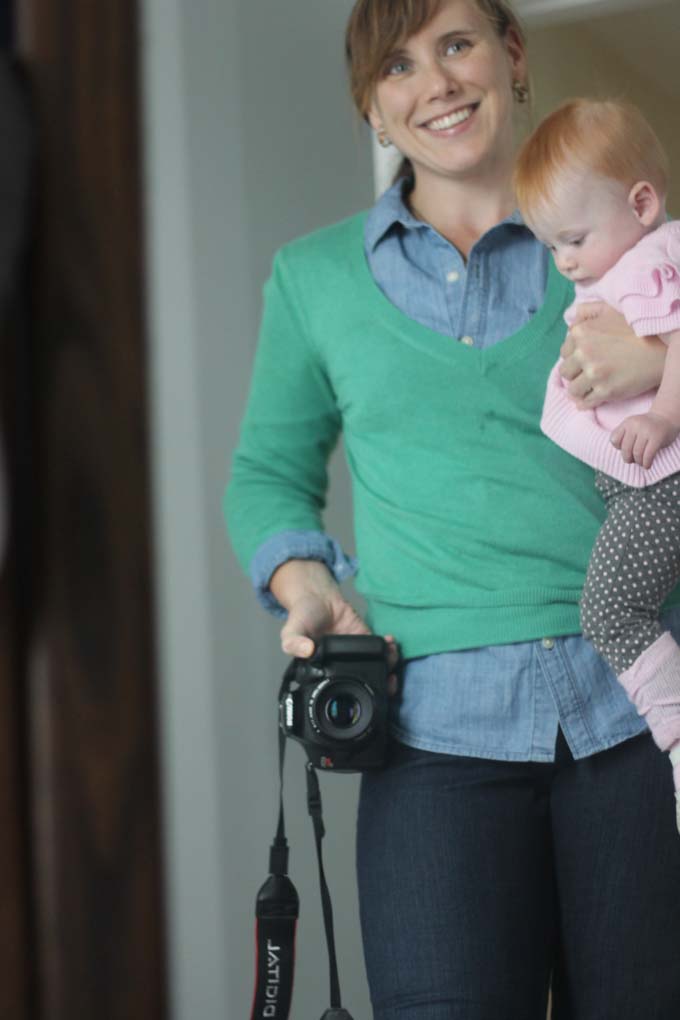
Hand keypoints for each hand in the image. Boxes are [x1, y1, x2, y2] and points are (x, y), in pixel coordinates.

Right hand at [271, 559, 398, 690]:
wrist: (317, 597)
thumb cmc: (303, 617)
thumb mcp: (290, 631)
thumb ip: (293, 642)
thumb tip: (305, 651)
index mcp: (325, 671)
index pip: (342, 689)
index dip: (357, 695)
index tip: (368, 694)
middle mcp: (343, 666)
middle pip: (365, 683)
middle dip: (381, 686)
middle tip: (389, 682)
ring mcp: (356, 654)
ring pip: (377, 667)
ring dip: (389, 665)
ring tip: (391, 657)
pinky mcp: (365, 638)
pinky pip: (381, 647)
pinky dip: (390, 647)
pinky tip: (389, 641)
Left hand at [559, 302, 664, 408]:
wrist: (663, 348)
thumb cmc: (636, 328)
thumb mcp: (610, 310)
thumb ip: (586, 311)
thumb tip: (569, 323)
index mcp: (580, 333)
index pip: (564, 353)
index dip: (575, 357)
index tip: (586, 360)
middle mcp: (583, 353)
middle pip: (566, 372)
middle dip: (576, 374)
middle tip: (589, 373)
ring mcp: (594, 374)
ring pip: (573, 390)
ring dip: (581, 389)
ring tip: (592, 386)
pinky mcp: (605, 391)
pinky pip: (585, 403)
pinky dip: (587, 402)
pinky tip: (594, 397)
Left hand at [610, 412, 679, 467]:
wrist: (665, 418)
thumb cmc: (646, 427)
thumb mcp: (632, 426)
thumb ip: (624, 436)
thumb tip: (623, 454)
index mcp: (627, 423)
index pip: (614, 440)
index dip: (618, 448)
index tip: (624, 449)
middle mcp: (636, 425)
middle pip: (626, 449)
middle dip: (627, 458)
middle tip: (632, 460)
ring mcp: (647, 431)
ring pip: (637, 453)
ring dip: (638, 462)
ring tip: (641, 462)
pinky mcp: (657, 437)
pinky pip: (648, 455)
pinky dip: (646, 463)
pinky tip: (647, 465)